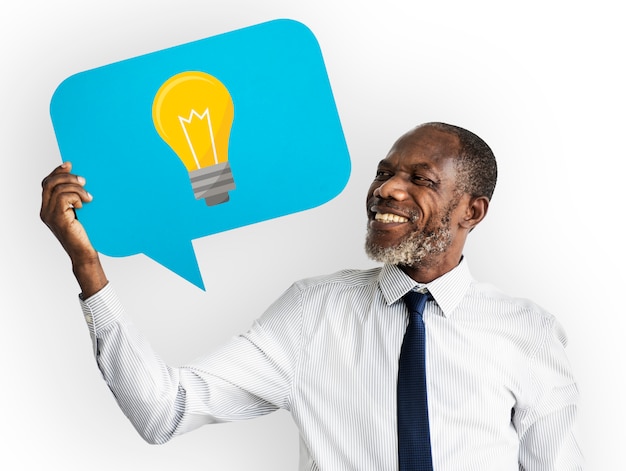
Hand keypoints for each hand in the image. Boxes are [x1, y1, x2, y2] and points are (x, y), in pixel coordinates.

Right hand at [40, 162, 107, 296]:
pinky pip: (63, 197)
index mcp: (48, 208)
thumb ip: (75, 199)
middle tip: (84, 181)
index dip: (57, 172)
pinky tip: (85, 204)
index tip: (70, 165)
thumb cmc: (87, 234)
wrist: (86, 254)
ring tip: (89, 197)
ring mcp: (49, 215)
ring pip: (57, 188)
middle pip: (49, 183)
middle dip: (67, 177)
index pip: (47, 183)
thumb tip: (82, 181)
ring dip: (76, 188)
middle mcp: (45, 211)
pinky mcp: (58, 219)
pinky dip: (76, 196)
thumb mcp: (80, 213)